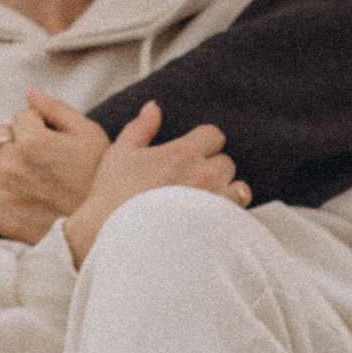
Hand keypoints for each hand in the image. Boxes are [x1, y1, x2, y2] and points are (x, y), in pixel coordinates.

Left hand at [0, 89, 108, 241]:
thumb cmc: (100, 176)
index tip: (53, 138)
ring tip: (27, 175)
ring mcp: (3, 195)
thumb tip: (30, 91)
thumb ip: (56, 109)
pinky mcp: (0, 219)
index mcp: (33, 143)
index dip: (39, 123)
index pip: (21, 116)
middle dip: (17, 141)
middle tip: (41, 158)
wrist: (107, 224)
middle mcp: (12, 168)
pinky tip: (0, 186)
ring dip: (0, 164)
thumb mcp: (89, 134)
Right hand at [65, 102, 249, 265]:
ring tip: (203, 205)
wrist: (116, 245)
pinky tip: (207, 224)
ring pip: (238, 189)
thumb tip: (154, 107)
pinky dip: (228, 218)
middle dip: (211, 169)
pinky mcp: (221, 230)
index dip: (203, 144)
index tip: (189, 157)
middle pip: (225, 163)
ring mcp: (216, 204)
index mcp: (183, 153)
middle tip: (190, 184)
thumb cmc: (112, 199)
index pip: (214, 136)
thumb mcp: (120, 154)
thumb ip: (140, 127)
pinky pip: (239, 217)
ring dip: (225, 192)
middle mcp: (205, 175)